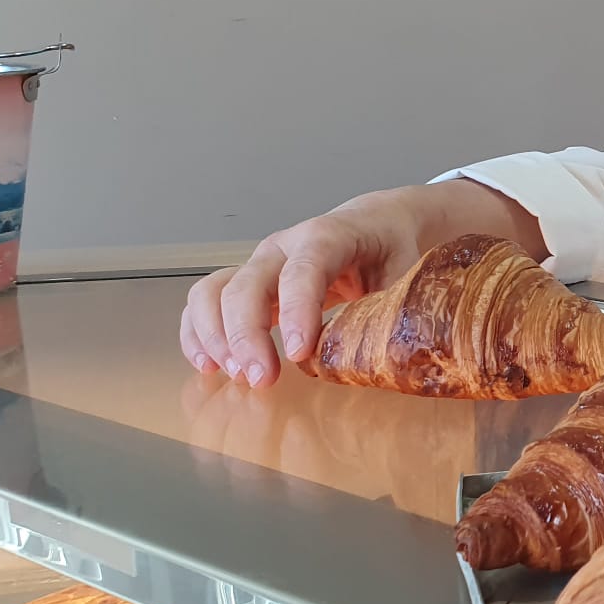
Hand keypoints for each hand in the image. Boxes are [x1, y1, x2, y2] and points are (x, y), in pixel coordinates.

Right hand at [179, 180, 542, 388]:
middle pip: (248, 284)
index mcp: (329, 236)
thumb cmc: (394, 248)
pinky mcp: (246, 283)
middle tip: (262, 379)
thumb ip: (393, 306)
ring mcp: (260, 263)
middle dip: (248, 334)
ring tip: (235, 375)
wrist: (380, 223)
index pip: (305, 269)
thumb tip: (384, 355)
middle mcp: (284, 246)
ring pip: (215, 290)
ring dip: (216, 335)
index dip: (298, 310)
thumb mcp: (406, 271)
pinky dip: (198, 333)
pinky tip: (208, 365)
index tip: (300, 352)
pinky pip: (205, 302)